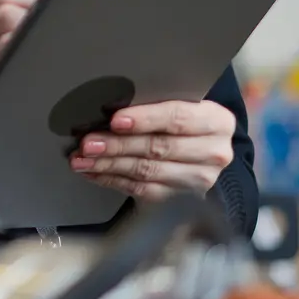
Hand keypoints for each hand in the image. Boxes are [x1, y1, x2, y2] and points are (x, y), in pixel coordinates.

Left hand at [70, 100, 234, 200]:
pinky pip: (142, 190)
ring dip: (109, 165)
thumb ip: (154, 101)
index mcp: (216, 122)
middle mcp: (213, 153)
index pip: (178, 118)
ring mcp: (199, 179)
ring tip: (82, 159)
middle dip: (118, 145)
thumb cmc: (181, 115)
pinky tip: (93, 172)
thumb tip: (110, 104)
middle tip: (88, 143)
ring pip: (147, 171)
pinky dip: (113, 180)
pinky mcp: (180, 197)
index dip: (145, 119)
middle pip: (159, 148)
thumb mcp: (179, 101)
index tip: (116, 120)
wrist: (201, 144)